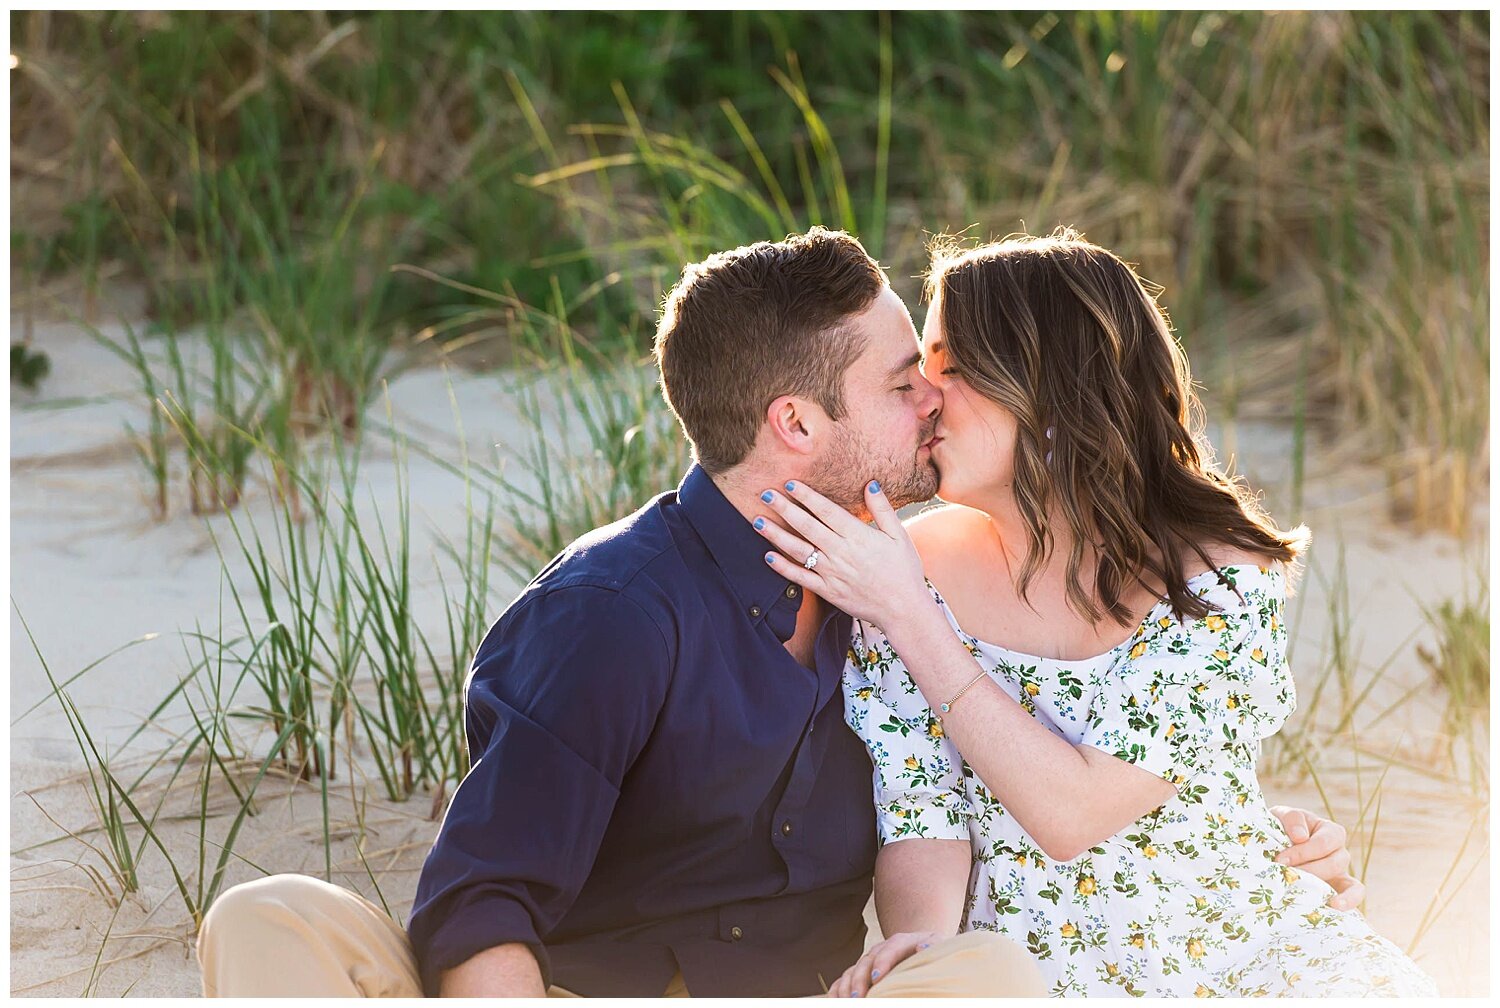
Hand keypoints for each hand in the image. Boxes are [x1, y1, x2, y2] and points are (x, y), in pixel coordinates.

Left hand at [753, 480, 928, 627]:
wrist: (903, 609)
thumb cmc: (904, 570)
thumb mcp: (899, 536)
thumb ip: (883, 509)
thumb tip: (871, 484)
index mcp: (858, 536)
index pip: (826, 510)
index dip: (806, 496)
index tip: (790, 484)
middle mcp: (841, 552)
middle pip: (806, 526)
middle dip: (784, 509)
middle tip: (765, 494)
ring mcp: (832, 573)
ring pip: (798, 550)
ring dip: (775, 535)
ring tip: (757, 521)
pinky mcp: (827, 591)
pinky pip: (800, 578)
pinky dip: (782, 568)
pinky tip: (767, 556)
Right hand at [827, 931, 947, 997]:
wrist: (920, 945)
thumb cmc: (930, 950)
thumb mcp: (936, 944)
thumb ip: (931, 944)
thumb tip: (922, 947)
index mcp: (899, 942)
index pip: (888, 949)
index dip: (881, 962)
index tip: (877, 978)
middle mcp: (879, 950)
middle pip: (865, 962)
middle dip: (859, 981)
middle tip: (857, 998)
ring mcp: (868, 961)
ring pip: (851, 972)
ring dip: (846, 987)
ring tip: (847, 1002)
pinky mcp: (861, 972)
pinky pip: (844, 980)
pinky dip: (837, 990)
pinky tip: (834, 999)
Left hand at [1269, 805, 1364, 909]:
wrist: (1274, 843)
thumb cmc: (1282, 827)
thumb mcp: (1283, 815)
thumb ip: (1292, 819)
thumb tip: (1300, 837)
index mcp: (1330, 831)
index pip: (1323, 843)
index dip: (1302, 853)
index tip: (1280, 860)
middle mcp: (1340, 852)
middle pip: (1335, 864)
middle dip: (1309, 870)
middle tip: (1287, 875)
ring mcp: (1342, 872)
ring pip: (1347, 882)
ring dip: (1324, 888)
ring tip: (1308, 896)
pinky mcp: (1338, 888)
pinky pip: (1355, 894)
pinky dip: (1350, 901)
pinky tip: (1335, 907)